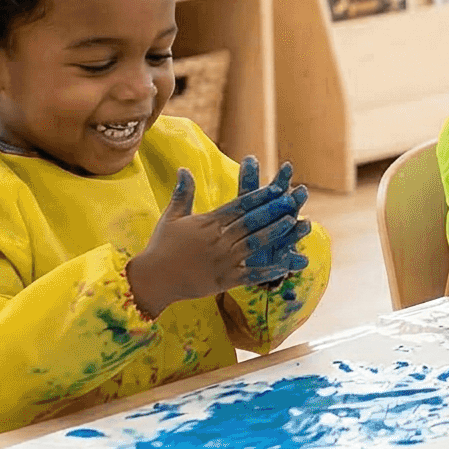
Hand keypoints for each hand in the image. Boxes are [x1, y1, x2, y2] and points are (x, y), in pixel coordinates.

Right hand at [125, 161, 311, 313]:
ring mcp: (223, 260)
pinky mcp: (225, 280)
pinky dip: (269, 270)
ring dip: (276, 232)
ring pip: (254, 243)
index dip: (260, 196)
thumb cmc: (161, 247)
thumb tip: (183, 168)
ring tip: (295, 222)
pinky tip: (286, 265)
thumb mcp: (172, 217)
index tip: (277, 186)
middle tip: (294, 199)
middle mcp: (218, 239)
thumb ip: (183, 193)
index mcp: (208, 222)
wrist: (153, 279)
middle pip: (251, 221)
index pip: (239, 205)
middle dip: (274, 209)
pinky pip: (251, 274)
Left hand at [228, 157, 313, 286]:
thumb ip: (249, 183)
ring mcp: (285, 241)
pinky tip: (302, 262)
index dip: (282, 179)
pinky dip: (296, 262)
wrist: (252, 258)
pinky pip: (290, 261)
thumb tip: (250, 157)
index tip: (286, 166)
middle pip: (289, 209)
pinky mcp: (283, 261)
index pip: (277, 190)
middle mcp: (283, 221)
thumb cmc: (252, 226)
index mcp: (273, 206)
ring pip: (293, 233)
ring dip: (300, 229)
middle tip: (301, 190)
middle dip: (296, 200)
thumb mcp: (247, 204)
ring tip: (306, 224)